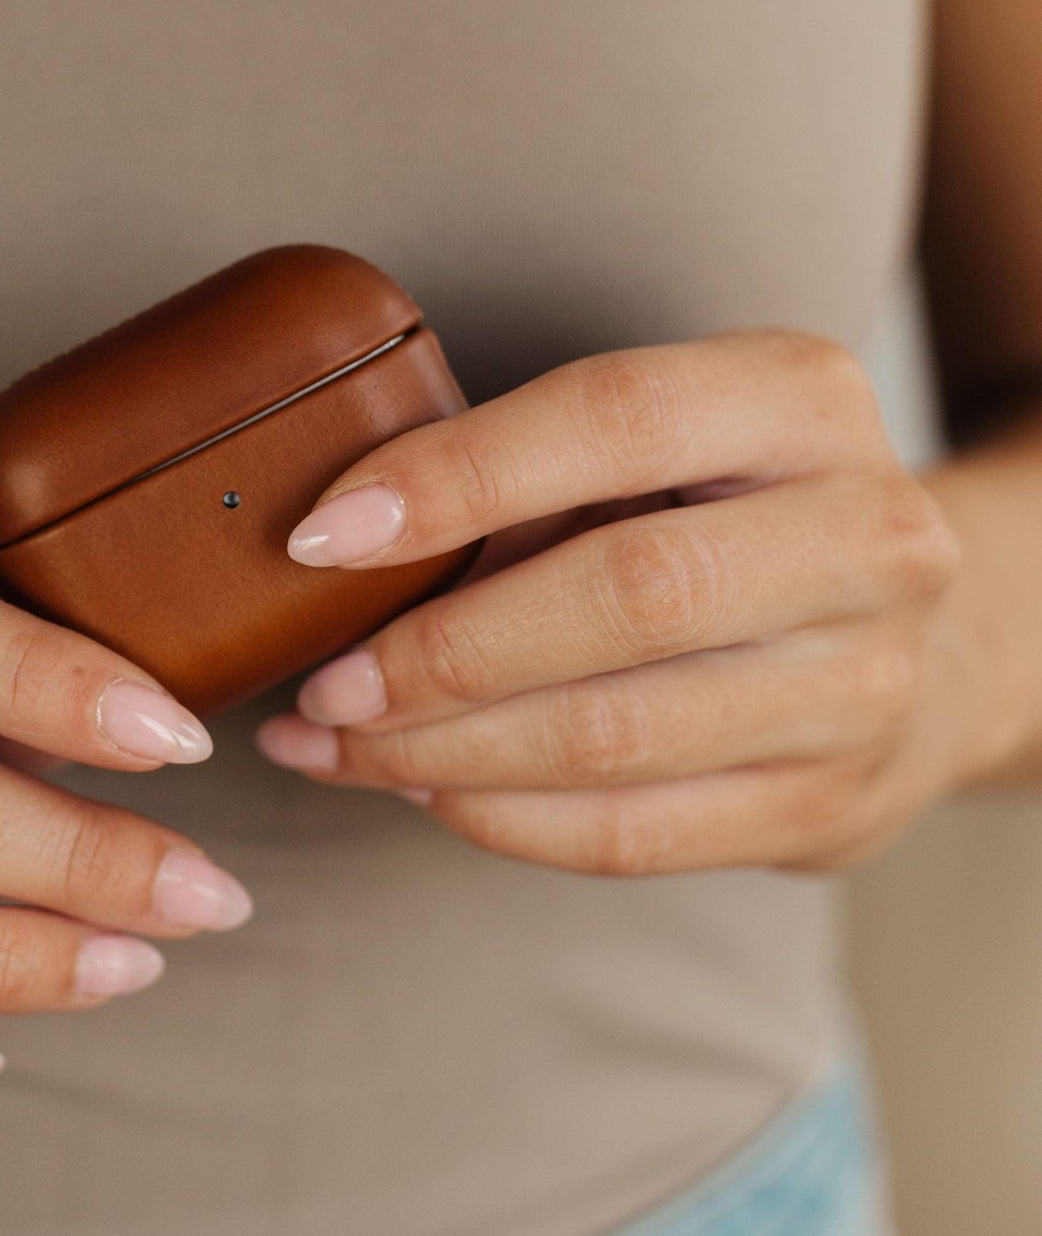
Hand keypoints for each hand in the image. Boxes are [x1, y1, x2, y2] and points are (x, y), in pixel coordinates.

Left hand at [255, 332, 973, 875]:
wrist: (912, 647)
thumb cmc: (725, 523)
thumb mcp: (660, 450)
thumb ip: (522, 475)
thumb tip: (329, 549)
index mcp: (805, 400)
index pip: (618, 414)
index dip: (458, 476)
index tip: (323, 536)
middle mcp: (866, 535)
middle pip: (628, 594)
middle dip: (444, 651)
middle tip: (323, 682)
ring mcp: (863, 683)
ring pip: (617, 735)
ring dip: (443, 751)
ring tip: (337, 742)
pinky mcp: (829, 805)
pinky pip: (630, 834)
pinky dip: (498, 817)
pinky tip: (420, 789)